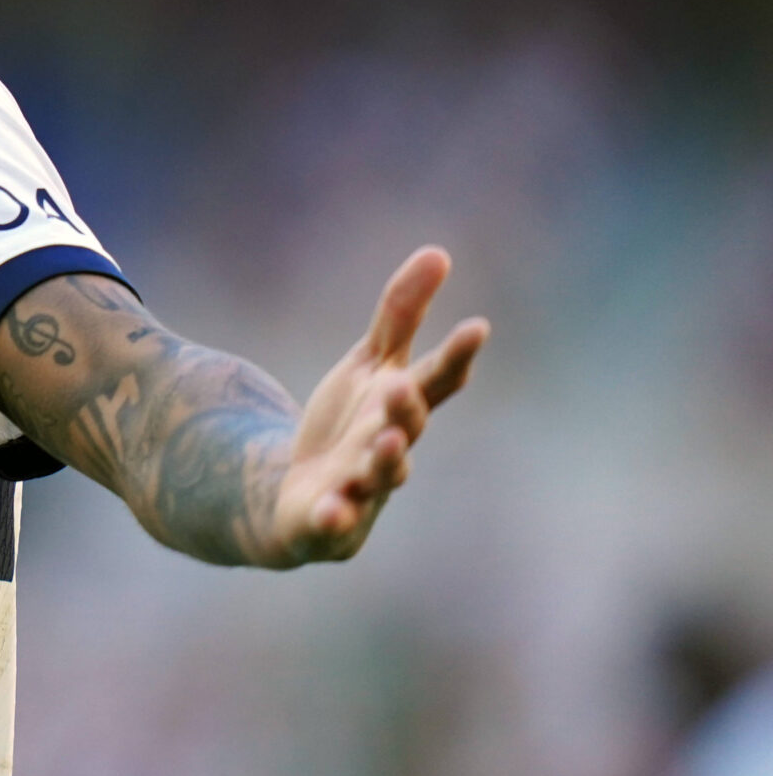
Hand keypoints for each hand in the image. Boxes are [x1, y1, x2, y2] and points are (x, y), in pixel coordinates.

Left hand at [269, 247, 488, 564]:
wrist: (297, 492)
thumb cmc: (349, 425)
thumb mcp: (369, 364)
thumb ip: (401, 314)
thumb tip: (438, 252)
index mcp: (402, 408)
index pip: (437, 380)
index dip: (457, 355)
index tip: (477, 326)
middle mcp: (391, 448)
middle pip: (407, 428)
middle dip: (406, 409)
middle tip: (401, 386)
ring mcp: (363, 488)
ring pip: (379, 477)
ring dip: (384, 461)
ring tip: (384, 443)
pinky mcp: (328, 521)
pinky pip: (332, 523)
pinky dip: (334, 518)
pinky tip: (331, 510)